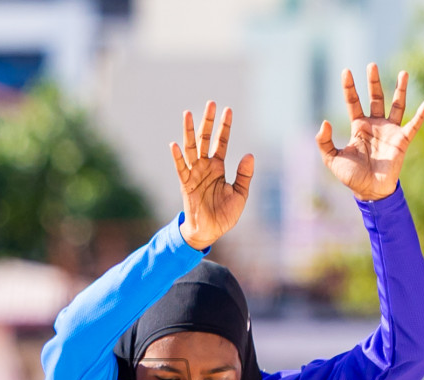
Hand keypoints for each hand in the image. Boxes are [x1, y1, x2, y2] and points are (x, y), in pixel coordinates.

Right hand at [171, 102, 253, 250]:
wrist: (209, 232)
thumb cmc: (224, 215)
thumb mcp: (240, 194)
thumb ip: (244, 175)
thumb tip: (249, 154)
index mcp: (218, 168)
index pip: (222, 142)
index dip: (225, 127)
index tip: (228, 110)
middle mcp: (205, 167)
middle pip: (205, 139)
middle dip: (208, 122)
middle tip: (211, 103)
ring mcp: (194, 174)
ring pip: (191, 148)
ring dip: (189, 131)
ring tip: (188, 113)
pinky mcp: (186, 184)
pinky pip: (180, 168)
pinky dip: (177, 157)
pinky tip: (174, 144)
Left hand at [316, 63, 423, 201]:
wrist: (370, 192)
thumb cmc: (351, 176)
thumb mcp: (332, 159)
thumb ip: (324, 142)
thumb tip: (324, 122)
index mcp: (358, 127)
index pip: (353, 102)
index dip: (349, 87)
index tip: (346, 71)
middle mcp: (375, 125)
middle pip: (375, 97)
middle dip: (373, 82)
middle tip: (372, 65)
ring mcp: (389, 131)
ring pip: (396, 105)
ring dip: (399, 90)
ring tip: (403, 73)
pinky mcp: (402, 140)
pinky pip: (413, 125)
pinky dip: (420, 115)